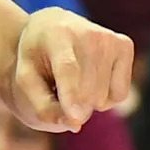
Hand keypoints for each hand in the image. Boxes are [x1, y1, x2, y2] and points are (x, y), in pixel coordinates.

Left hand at [10, 8, 133, 133]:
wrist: (51, 25)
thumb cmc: (35, 56)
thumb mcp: (25, 78)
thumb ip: (42, 104)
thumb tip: (74, 124)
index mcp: (57, 35)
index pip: (68, 69)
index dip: (72, 95)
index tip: (75, 119)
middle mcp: (88, 33)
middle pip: (87, 91)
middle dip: (71, 104)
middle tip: (56, 85)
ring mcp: (110, 38)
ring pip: (103, 97)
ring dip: (85, 100)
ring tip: (71, 77)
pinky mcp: (124, 45)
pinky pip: (119, 94)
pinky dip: (103, 96)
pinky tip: (89, 78)